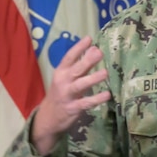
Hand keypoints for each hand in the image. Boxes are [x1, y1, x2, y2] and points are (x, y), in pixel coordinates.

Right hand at [32, 39, 111, 156]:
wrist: (48, 117)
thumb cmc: (61, 93)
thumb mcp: (68, 78)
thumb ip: (81, 65)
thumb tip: (95, 49)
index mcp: (61, 72)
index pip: (69, 57)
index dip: (78, 48)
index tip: (89, 38)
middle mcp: (63, 82)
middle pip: (75, 69)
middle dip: (87, 61)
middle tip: (99, 52)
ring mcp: (67, 95)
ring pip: (80, 85)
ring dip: (92, 79)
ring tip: (105, 73)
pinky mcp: (73, 108)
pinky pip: (86, 103)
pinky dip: (96, 99)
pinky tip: (107, 95)